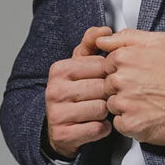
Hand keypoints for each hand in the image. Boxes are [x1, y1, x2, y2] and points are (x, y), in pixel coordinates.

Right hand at [44, 26, 114, 157]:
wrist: (59, 130)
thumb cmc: (75, 95)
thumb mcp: (80, 67)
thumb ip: (92, 45)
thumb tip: (105, 30)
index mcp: (60, 69)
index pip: (100, 66)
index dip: (110, 75)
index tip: (106, 81)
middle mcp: (55, 90)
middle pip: (102, 88)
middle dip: (109, 95)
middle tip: (105, 99)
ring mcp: (57, 113)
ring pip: (101, 109)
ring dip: (106, 113)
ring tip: (100, 112)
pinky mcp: (63, 134)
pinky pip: (97, 129)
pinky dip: (103, 129)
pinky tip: (97, 126)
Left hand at [94, 29, 164, 146]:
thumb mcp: (160, 42)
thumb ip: (127, 37)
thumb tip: (103, 39)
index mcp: (124, 57)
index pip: (107, 64)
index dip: (121, 70)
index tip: (137, 74)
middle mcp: (120, 79)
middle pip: (107, 85)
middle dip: (122, 88)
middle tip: (144, 89)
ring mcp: (124, 103)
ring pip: (112, 104)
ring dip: (125, 106)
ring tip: (146, 102)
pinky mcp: (129, 124)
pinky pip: (119, 123)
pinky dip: (130, 122)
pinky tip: (145, 115)